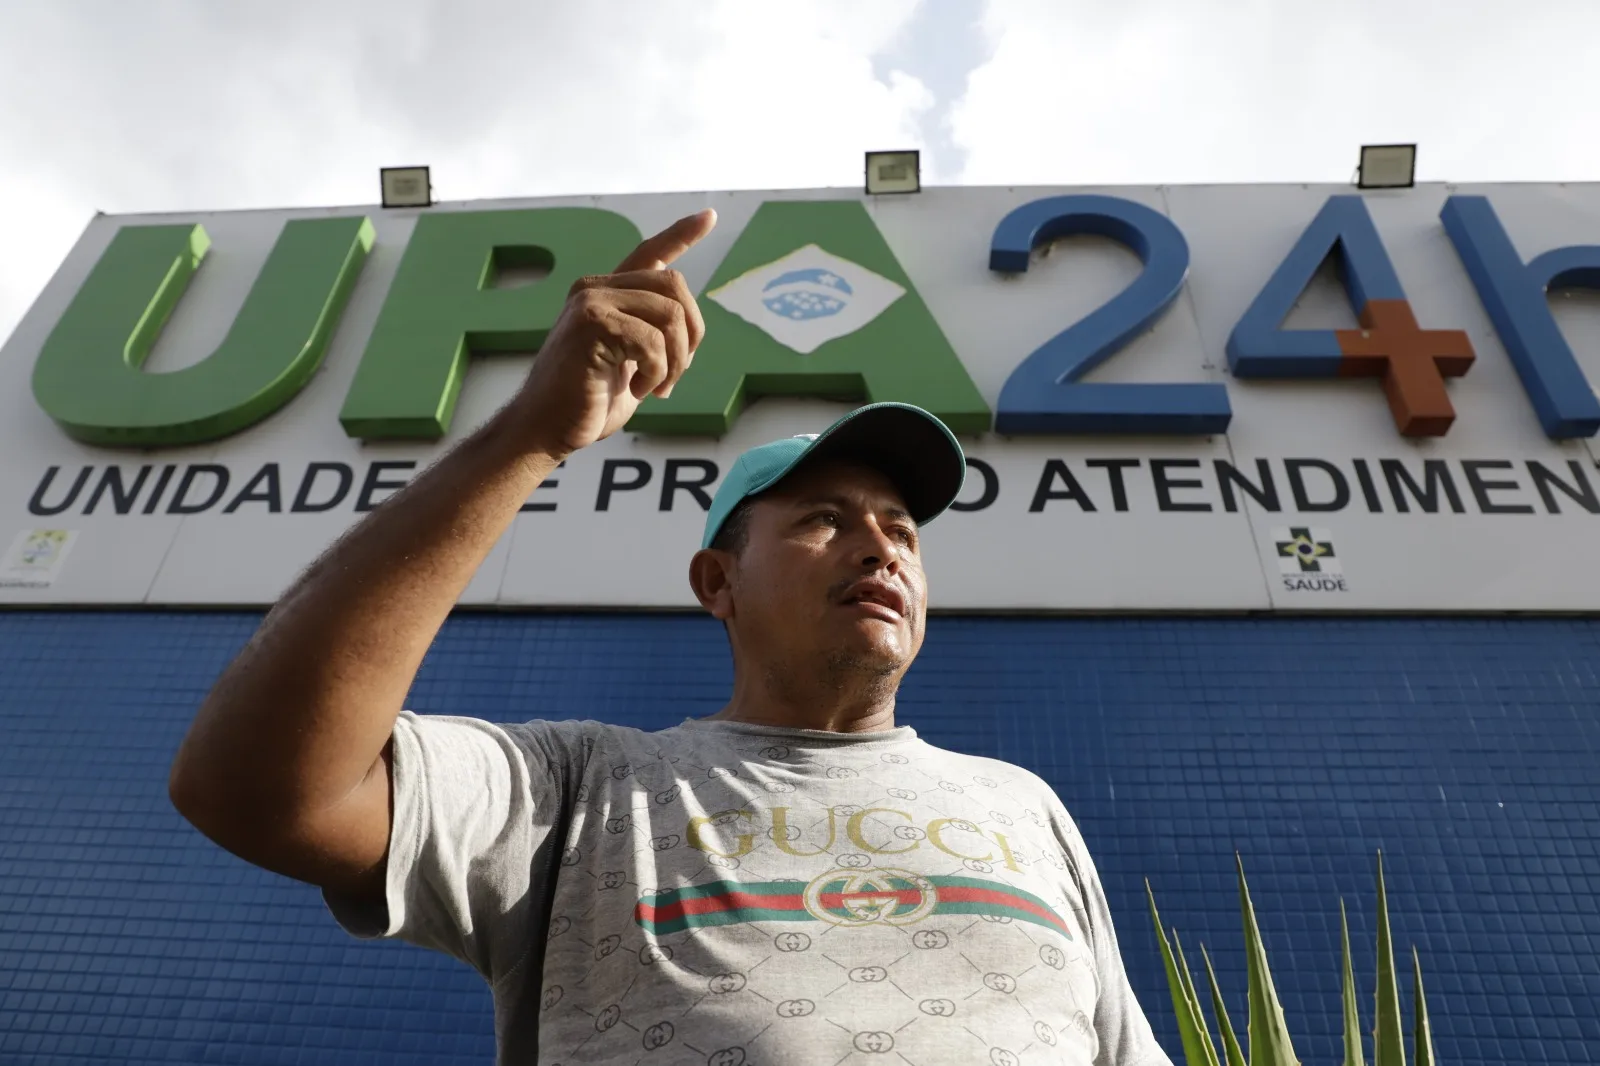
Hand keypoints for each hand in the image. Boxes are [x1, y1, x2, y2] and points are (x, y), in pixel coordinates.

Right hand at [506, 209, 715, 459]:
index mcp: (605, 293)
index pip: (650, 254)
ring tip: (656, 389)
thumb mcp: (629, 365)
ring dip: (675, 362)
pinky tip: (636, 392)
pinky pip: (652, 341)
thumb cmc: (588, 403)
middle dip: (691, 336)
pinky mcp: (590, 323)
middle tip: (673, 378)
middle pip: (675, 286)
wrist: (545, 429)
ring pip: (670, 315)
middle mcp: (595, 288)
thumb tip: (687, 327)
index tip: (709, 216)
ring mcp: (590, 301)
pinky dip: (656, 374)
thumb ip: (651, 338)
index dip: (681, 235)